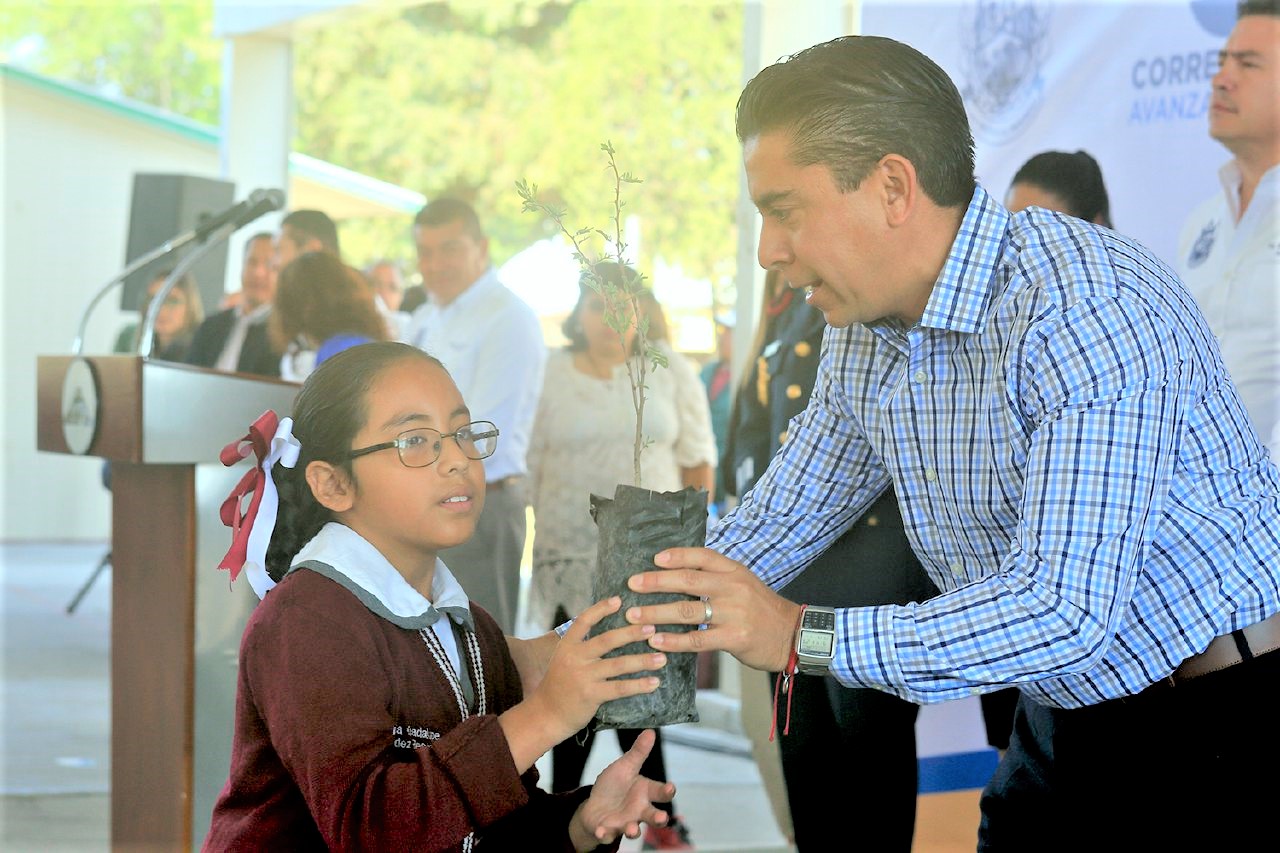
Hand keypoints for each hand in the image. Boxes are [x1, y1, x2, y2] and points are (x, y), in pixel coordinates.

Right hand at [500, 597, 664, 771]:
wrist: (545, 715)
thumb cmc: (558, 686)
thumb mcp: (563, 660)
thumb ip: (581, 646)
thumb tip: (607, 631)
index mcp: (567, 646)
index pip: (584, 621)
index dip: (601, 609)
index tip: (619, 600)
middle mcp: (575, 657)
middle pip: (608, 640)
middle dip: (632, 633)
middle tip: (652, 628)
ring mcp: (584, 676)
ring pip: (619, 664)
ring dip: (643, 660)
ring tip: (661, 658)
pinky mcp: (592, 695)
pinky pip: (620, 688)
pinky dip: (639, 684)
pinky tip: (654, 682)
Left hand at [569, 729, 676, 849]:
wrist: (595, 806)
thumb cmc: (615, 786)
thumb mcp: (625, 767)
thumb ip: (638, 753)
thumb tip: (650, 731)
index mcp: (645, 792)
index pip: (660, 791)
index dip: (667, 790)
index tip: (671, 787)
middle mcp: (639, 810)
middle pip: (653, 815)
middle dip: (658, 818)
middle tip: (662, 818)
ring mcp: (625, 822)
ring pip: (633, 829)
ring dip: (633, 830)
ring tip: (632, 829)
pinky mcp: (609, 831)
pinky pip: (607, 835)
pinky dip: (605, 834)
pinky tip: (601, 831)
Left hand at [626, 547, 800, 672]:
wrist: (793, 635)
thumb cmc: (762, 610)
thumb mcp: (744, 584)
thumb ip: (716, 578)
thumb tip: (678, 573)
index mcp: (734, 571)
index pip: (702, 556)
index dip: (677, 556)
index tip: (653, 558)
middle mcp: (733, 588)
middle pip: (689, 580)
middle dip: (656, 582)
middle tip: (632, 584)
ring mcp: (734, 613)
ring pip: (688, 610)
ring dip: (657, 612)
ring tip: (634, 616)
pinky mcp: (734, 638)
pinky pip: (697, 639)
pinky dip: (674, 640)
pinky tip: (656, 640)